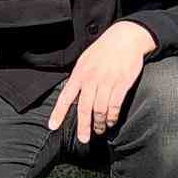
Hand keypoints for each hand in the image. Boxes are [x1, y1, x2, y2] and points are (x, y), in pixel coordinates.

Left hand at [47, 21, 155, 142]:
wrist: (125, 38)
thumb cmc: (103, 50)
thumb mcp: (85, 61)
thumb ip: (78, 78)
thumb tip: (71, 96)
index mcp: (79, 74)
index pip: (65, 97)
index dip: (58, 113)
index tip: (52, 126)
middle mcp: (91, 79)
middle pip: (84, 108)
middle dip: (83, 127)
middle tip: (83, 139)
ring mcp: (107, 81)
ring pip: (100, 110)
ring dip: (100, 124)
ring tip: (100, 130)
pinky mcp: (122, 83)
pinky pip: (115, 105)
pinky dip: (113, 117)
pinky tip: (112, 121)